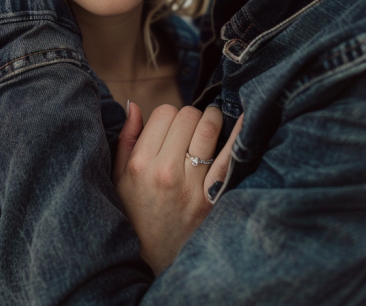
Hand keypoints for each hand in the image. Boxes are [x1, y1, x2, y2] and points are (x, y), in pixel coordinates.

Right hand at [112, 103, 243, 274]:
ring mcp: (192, 186)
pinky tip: (246, 119)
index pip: (164, 113)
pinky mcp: (213, 199)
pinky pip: (230, 158)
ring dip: (213, 118)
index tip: (171, 128)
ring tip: (211, 124)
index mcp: (141, 164)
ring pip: (209, 128)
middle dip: (191, 116)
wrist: (152, 262)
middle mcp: (166, 172)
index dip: (169, 116)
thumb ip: (127, 139)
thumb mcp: (119, 178)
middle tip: (191, 128)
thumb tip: (134, 104)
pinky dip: (239, 134)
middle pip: (187, 116)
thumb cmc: (134, 215)